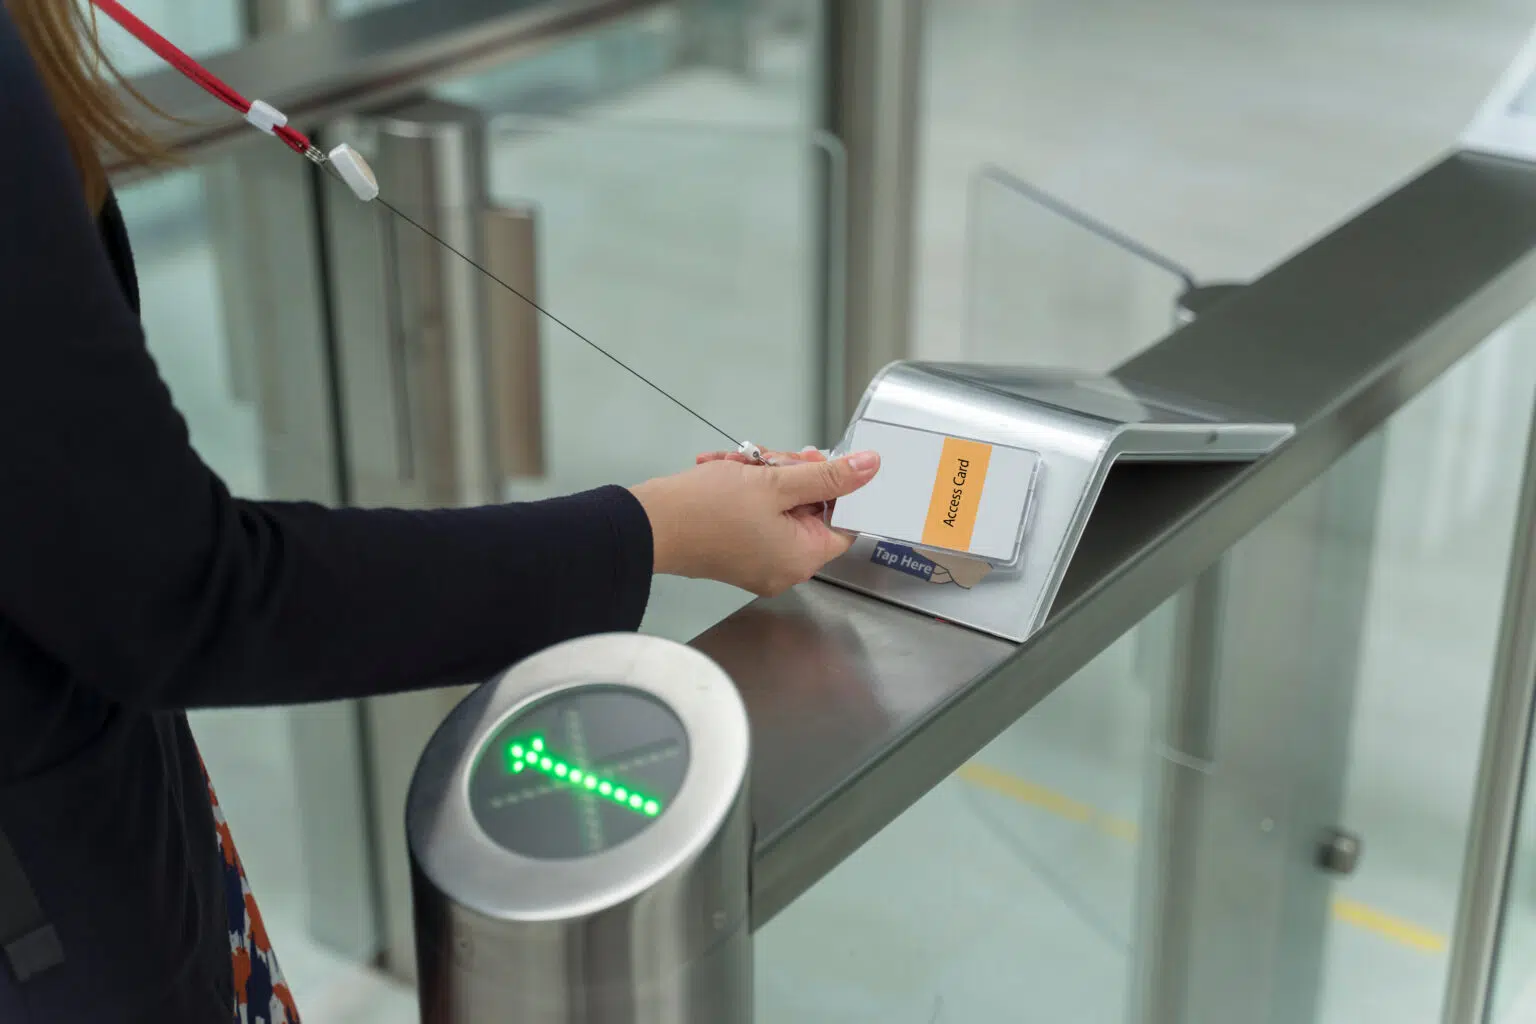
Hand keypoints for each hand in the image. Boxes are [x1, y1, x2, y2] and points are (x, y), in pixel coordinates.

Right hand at [628, 449, 879, 596]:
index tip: (811, 461)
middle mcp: (785, 568)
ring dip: (762, 477)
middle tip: (763, 457)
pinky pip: (756, 516)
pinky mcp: (736, 552)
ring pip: (779, 506)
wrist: (646, 524)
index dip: (833, 486)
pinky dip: (745, 490)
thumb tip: (871, 467)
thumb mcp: (775, 482)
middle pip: (808, 510)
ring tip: (733, 463)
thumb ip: (827, 475)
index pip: (842, 520)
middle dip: (788, 475)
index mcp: (802, 558)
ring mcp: (759, 562)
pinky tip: (723, 472)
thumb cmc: (709, 508)